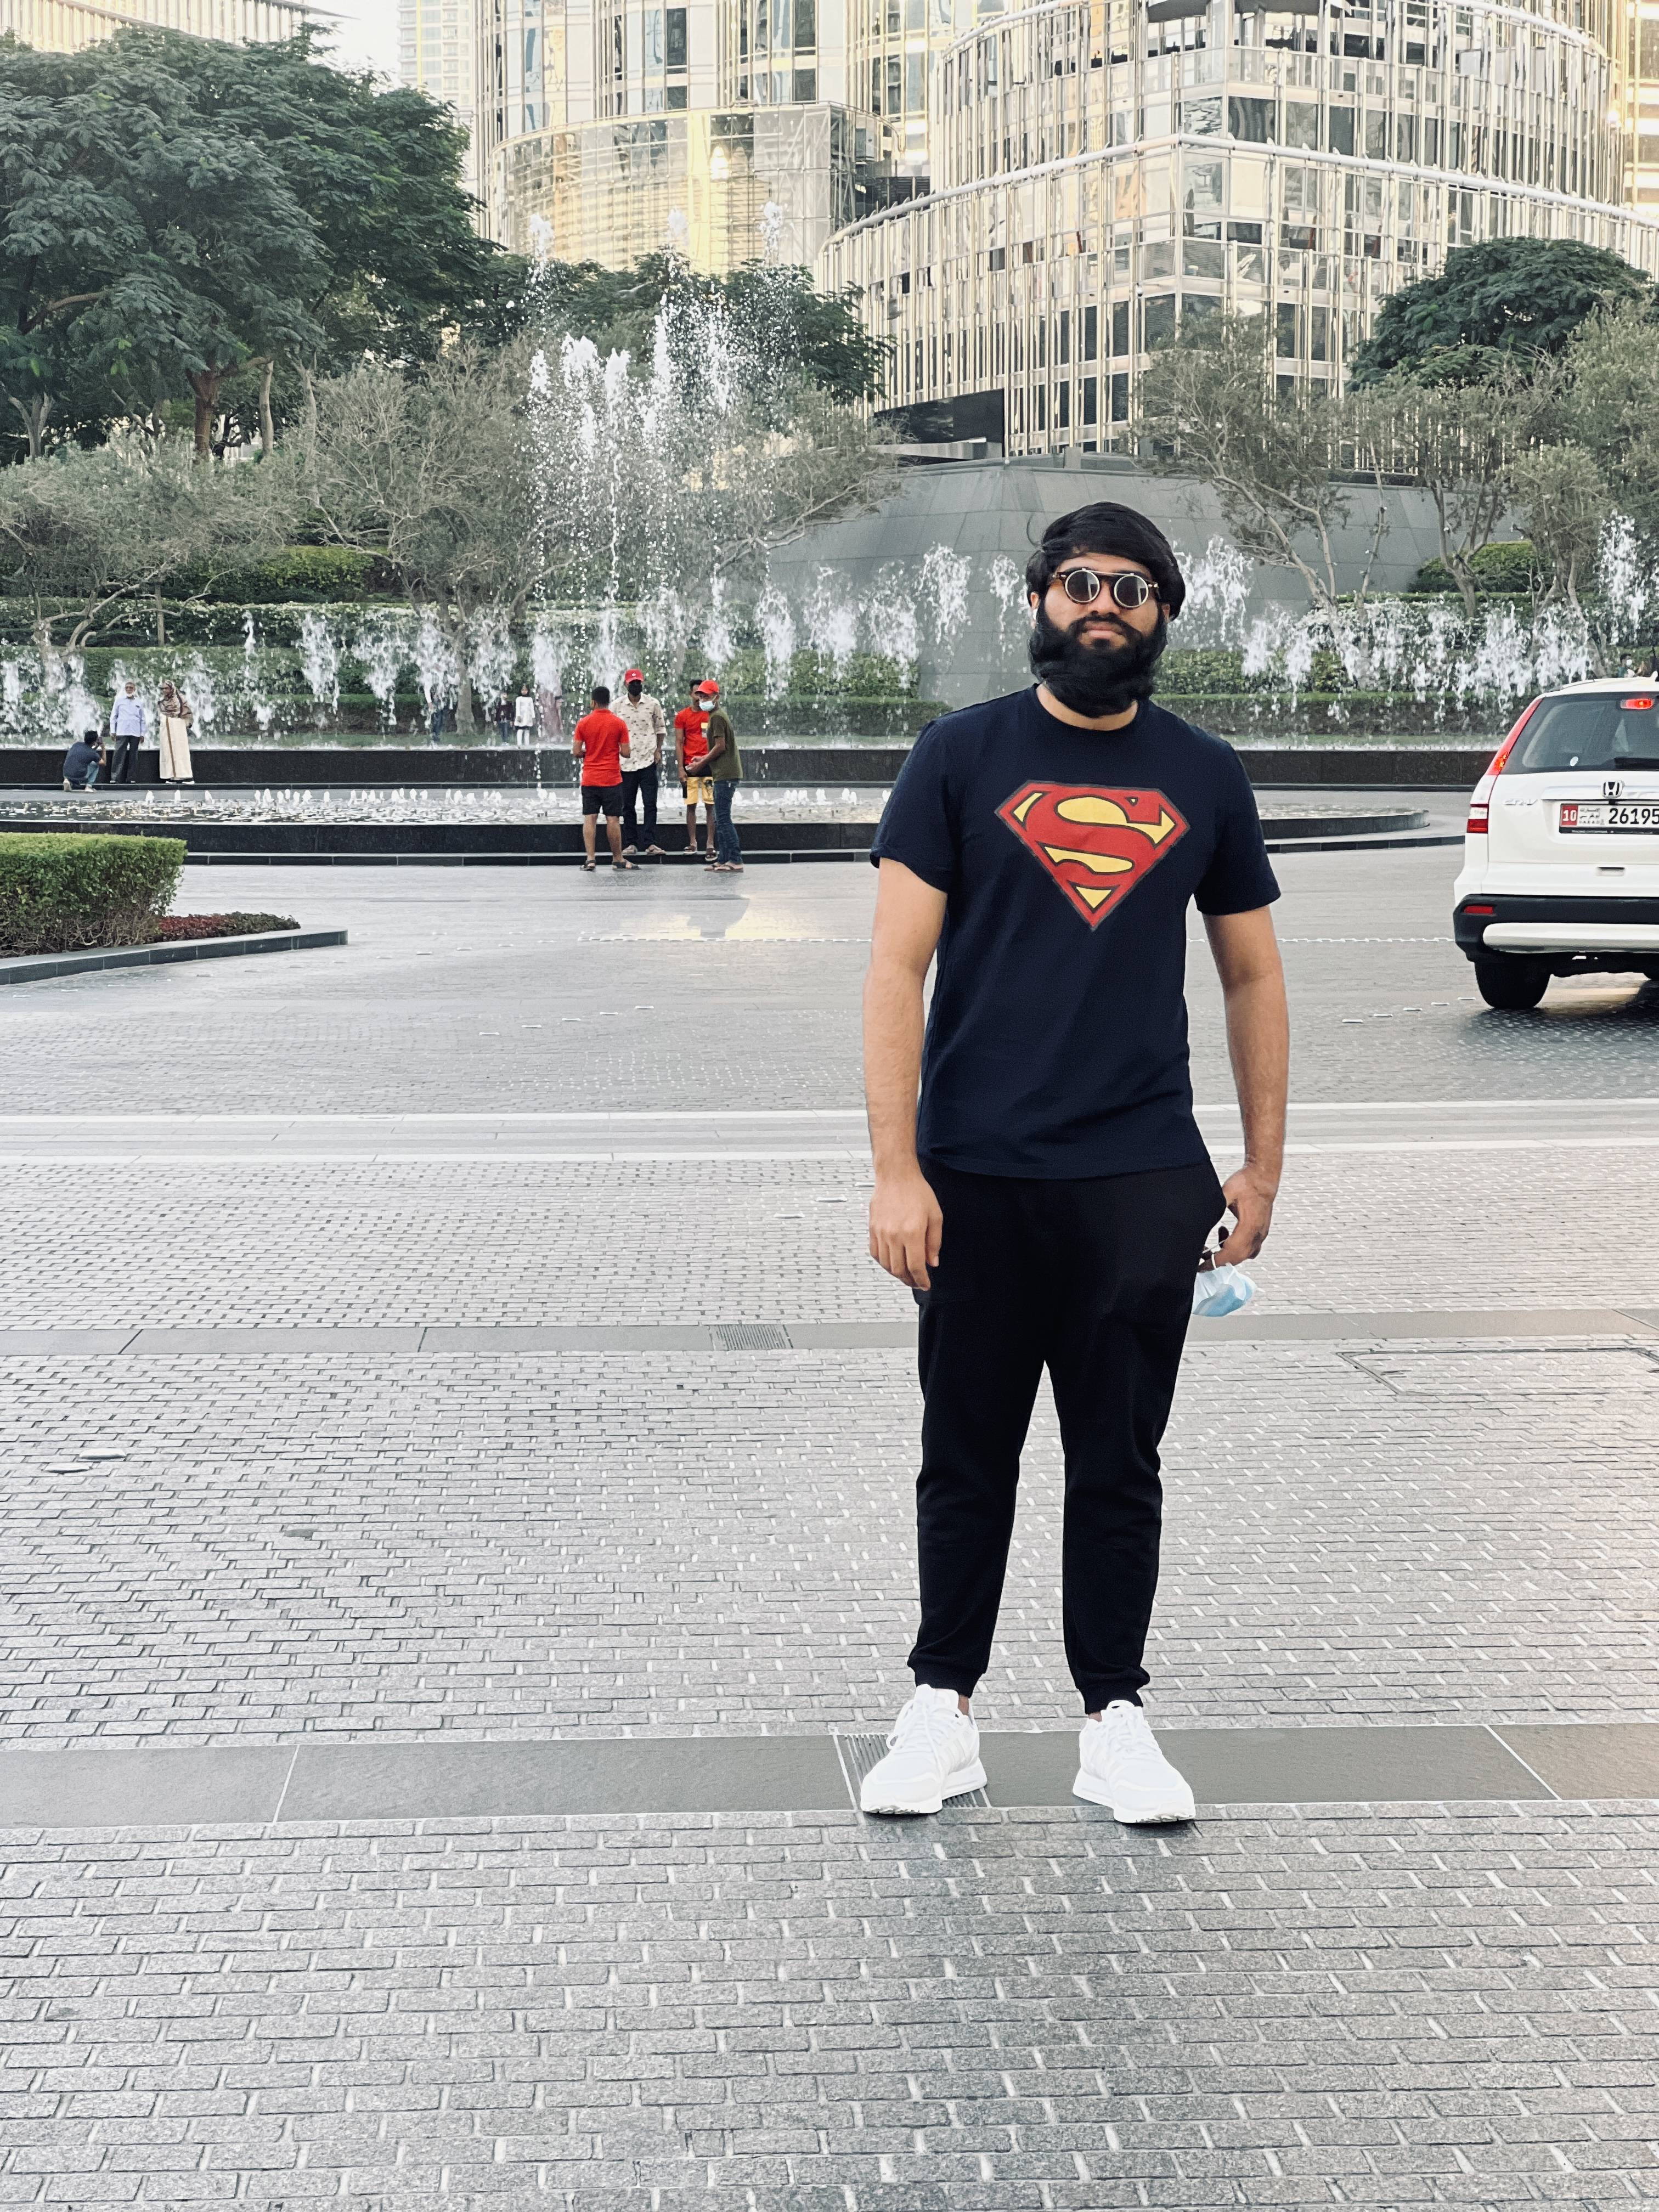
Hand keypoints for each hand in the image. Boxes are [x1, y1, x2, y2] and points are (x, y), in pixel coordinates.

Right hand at [868, 1169, 942, 1290]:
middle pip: (899, 1270)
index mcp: (912, 1232)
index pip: (916, 1266)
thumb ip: (934, 1242)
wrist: (896, 1175)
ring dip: (896, 1274)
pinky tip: (892, 1262)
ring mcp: (881, 1233)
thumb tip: (932, 1262)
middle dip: (909, 1280)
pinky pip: (876, 1253)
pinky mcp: (872, 1229)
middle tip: (917, 1282)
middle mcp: (894, 1235)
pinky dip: (884, 1263)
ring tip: (906, 1274)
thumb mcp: (935, 1216)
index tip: (925, 1285)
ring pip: (886, 1264)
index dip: (921, 1280)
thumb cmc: (917, 1191)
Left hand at [1211, 1165, 1276, 1267]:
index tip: (1202, 1266)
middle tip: (1204, 1257)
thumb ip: (1213, 1206)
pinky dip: (1237, 1248)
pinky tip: (1229, 1236)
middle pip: (1237, 1258)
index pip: (1230, 1253)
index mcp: (1248, 1226)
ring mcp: (1261, 1233)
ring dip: (1228, 1254)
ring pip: (1245, 1255)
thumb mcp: (1225, 1192)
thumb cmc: (1248, 1182)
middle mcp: (1257, 1233)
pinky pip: (1250, 1248)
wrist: (1264, 1176)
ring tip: (1216, 1242)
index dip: (1214, 1262)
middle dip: (1219, 1260)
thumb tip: (1199, 1216)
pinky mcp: (1262, 1230)